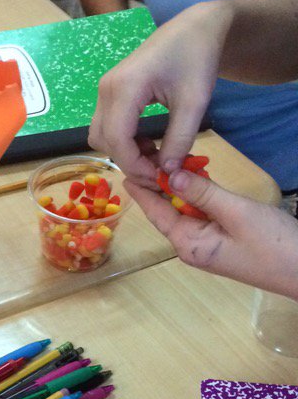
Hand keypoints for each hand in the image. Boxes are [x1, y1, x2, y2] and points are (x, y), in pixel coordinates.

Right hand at [89, 2, 232, 186]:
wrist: (194, 29)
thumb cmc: (196, 59)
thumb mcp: (195, 102)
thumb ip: (179, 139)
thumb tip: (167, 173)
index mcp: (125, 88)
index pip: (116, 139)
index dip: (135, 165)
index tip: (160, 177)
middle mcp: (106, 89)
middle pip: (102, 140)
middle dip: (127, 161)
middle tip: (159, 170)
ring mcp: (105, 89)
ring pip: (100, 135)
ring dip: (124, 152)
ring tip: (156, 155)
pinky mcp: (110, 92)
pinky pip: (107, 125)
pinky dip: (123, 140)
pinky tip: (148, 141)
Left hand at [126, 170, 297, 298]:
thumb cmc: (273, 244)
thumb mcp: (235, 213)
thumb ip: (202, 193)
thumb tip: (169, 175)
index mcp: (188, 243)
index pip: (157, 212)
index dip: (143, 190)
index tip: (126, 168)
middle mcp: (192, 246)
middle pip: (168, 211)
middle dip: (162, 184)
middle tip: (154, 152)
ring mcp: (208, 244)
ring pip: (186, 210)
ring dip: (182, 187)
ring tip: (171, 159)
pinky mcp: (223, 240)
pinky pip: (202, 215)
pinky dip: (199, 196)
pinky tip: (198, 177)